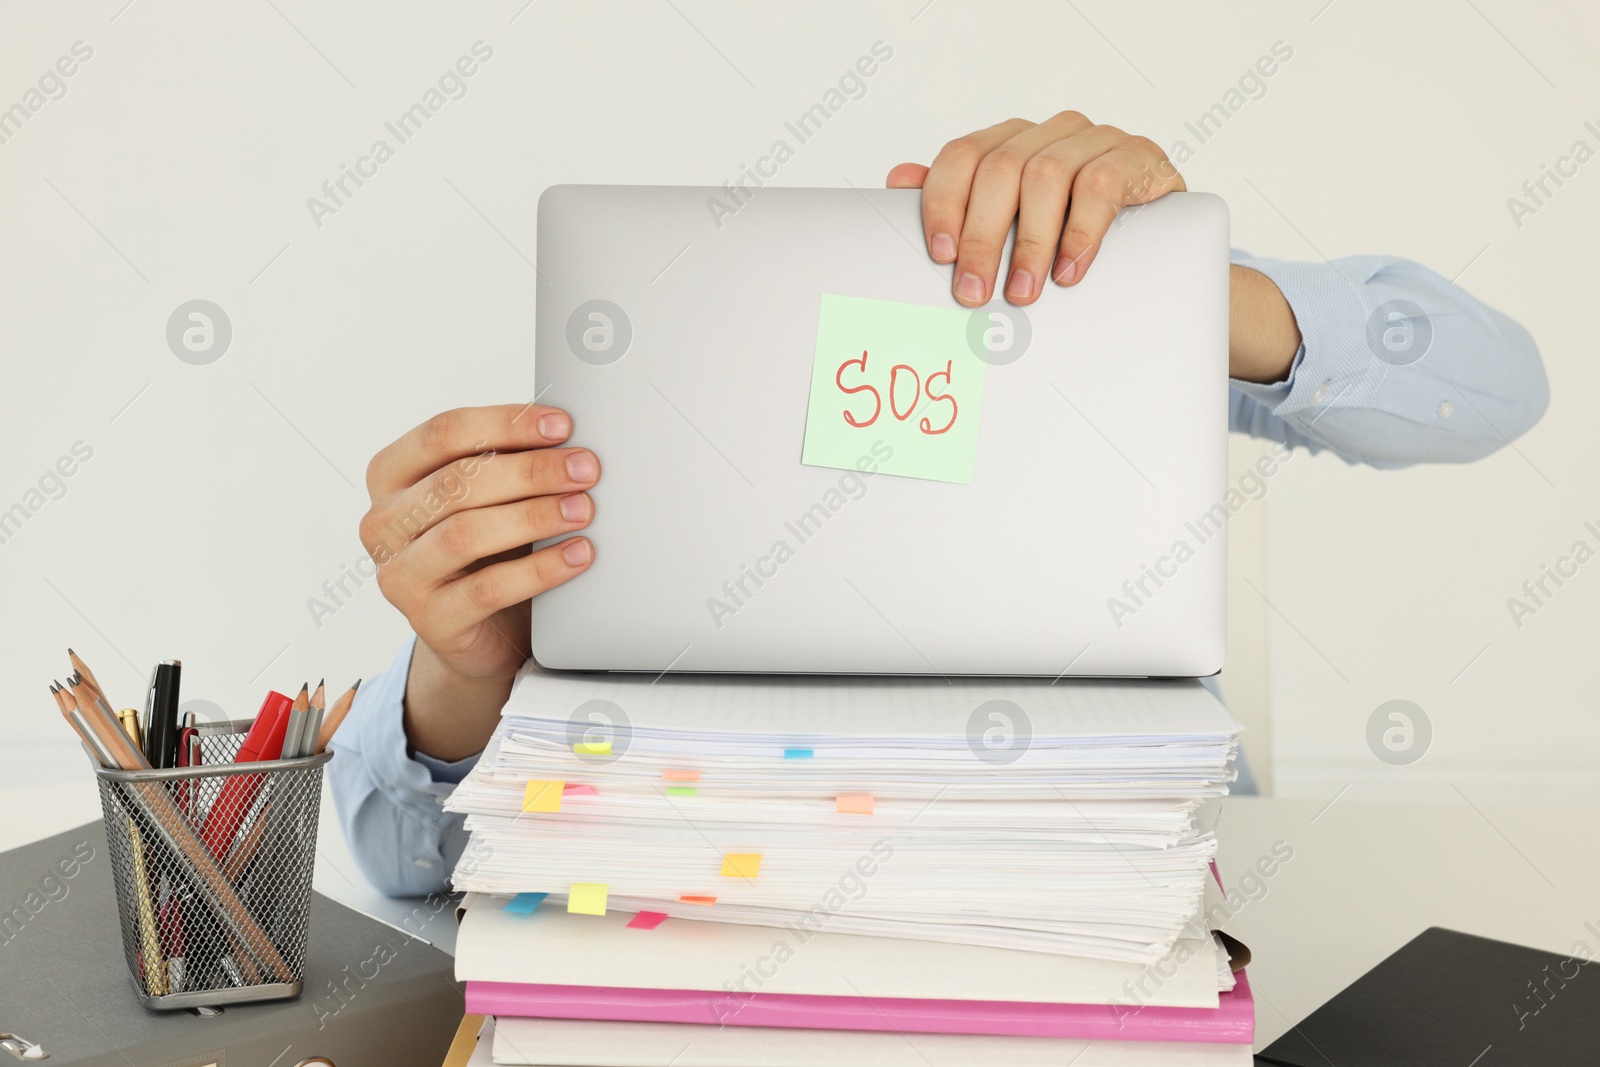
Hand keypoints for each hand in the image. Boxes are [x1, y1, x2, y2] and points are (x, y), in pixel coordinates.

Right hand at [359, 404, 599, 757]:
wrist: (484, 631)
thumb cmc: (489, 549)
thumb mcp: (490, 497)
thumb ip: (508, 461)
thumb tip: (566, 434)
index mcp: (391, 475)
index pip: (444, 433)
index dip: (506, 423)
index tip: (562, 425)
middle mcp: (382, 523)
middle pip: (457, 482)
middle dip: (531, 471)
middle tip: (585, 470)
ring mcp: (398, 574)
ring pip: (466, 534)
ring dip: (534, 516)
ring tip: (584, 509)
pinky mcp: (429, 620)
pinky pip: (489, 589)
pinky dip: (540, 569)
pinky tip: (578, 555)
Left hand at [888, 112, 1300, 381]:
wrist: (1163, 239)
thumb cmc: (1074, 232)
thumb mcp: (1016, 223)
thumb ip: (962, 199)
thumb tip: (896, 179)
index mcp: (1010, 141)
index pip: (962, 155)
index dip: (944, 201)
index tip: (938, 255)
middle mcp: (1050, 132)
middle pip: (1000, 168)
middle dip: (981, 235)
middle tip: (972, 293)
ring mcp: (1096, 139)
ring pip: (1046, 175)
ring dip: (1029, 241)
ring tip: (1022, 294)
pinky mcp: (1138, 157)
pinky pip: (1101, 185)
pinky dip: (1080, 232)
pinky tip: (1069, 271)